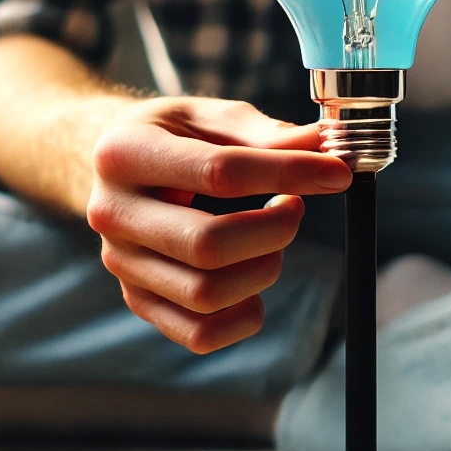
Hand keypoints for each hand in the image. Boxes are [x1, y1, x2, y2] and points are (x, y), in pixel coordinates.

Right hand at [86, 96, 351, 353]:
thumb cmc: (173, 136)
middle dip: (274, 230)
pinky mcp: (138, 300)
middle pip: (208, 244)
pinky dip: (245, 316)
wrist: (112, 168)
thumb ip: (268, 135)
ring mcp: (121, 264)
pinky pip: (200, 334)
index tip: (338, 174)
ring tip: (272, 238)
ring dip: (263, 269)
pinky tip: (254, 280)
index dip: (289, 173)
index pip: (220, 171)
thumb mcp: (212, 117)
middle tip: (295, 208)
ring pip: (206, 294)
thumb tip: (326, 145)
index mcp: (125, 153)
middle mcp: (112, 213)